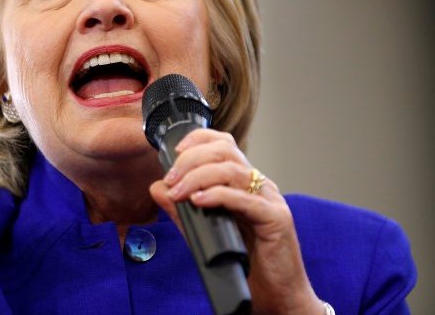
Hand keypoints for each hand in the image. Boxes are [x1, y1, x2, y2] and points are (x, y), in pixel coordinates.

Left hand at [149, 129, 322, 314]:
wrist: (276, 294)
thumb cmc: (244, 263)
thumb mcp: (204, 232)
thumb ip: (182, 210)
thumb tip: (157, 188)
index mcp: (244, 183)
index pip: (224, 144)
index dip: (198, 139)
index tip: (174, 151)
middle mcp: (259, 185)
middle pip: (225, 151)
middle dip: (192, 159)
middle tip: (171, 178)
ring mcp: (270, 200)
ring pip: (233, 170)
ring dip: (199, 177)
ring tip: (179, 192)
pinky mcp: (276, 219)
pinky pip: (246, 199)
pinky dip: (219, 195)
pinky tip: (200, 201)